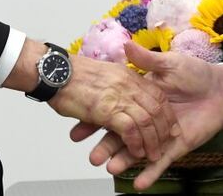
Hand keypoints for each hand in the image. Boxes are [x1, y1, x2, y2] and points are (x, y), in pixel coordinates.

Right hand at [48, 51, 179, 161]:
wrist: (53, 69)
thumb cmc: (73, 70)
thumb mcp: (103, 68)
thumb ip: (118, 76)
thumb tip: (126, 89)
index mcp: (128, 75)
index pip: (156, 95)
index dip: (164, 112)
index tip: (168, 125)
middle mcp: (128, 85)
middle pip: (156, 109)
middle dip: (162, 129)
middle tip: (164, 143)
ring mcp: (119, 97)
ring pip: (146, 121)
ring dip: (151, 141)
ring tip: (152, 154)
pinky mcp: (107, 110)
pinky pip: (129, 129)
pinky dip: (135, 143)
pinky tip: (136, 152)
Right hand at [71, 42, 222, 190]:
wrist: (222, 89)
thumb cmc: (197, 73)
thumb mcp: (169, 64)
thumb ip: (147, 61)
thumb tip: (125, 44)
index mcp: (142, 100)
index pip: (115, 112)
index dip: (98, 121)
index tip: (79, 131)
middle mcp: (147, 119)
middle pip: (123, 136)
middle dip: (107, 146)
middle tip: (91, 156)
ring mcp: (161, 135)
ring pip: (139, 151)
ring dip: (125, 161)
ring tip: (109, 167)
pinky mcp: (176, 147)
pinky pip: (162, 163)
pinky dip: (151, 173)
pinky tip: (139, 184)